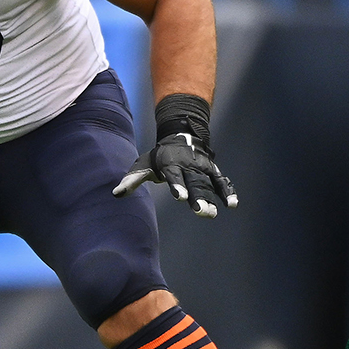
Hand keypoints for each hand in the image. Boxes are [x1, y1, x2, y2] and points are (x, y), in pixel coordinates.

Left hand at [111, 94, 236, 217]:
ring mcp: (202, 168)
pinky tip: (232, 204)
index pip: (175, 176)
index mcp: (171, 164)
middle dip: (198, 197)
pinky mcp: (213, 171)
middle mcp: (189, 165)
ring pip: (208, 184)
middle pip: (194, 183)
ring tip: (213, 213)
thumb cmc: (159, 156)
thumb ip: (132, 180)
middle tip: (200, 212)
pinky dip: (228, 191)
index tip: (180, 197)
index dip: (178, 186)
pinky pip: (222, 181)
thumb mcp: (143, 163)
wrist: (182, 135)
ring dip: (212, 199)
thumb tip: (116, 194)